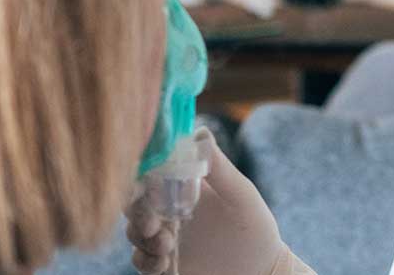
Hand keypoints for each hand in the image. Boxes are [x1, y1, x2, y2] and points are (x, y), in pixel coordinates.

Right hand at [128, 128, 289, 274]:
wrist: (260, 270)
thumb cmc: (255, 227)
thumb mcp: (241, 196)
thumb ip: (219, 168)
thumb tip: (200, 132)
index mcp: (184, 186)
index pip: (152, 173)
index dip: (142, 178)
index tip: (149, 188)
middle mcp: (169, 209)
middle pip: (135, 202)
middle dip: (136, 212)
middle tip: (151, 225)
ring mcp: (165, 236)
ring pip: (134, 232)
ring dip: (142, 239)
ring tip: (167, 247)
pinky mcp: (164, 262)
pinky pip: (141, 261)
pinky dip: (146, 261)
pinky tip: (164, 264)